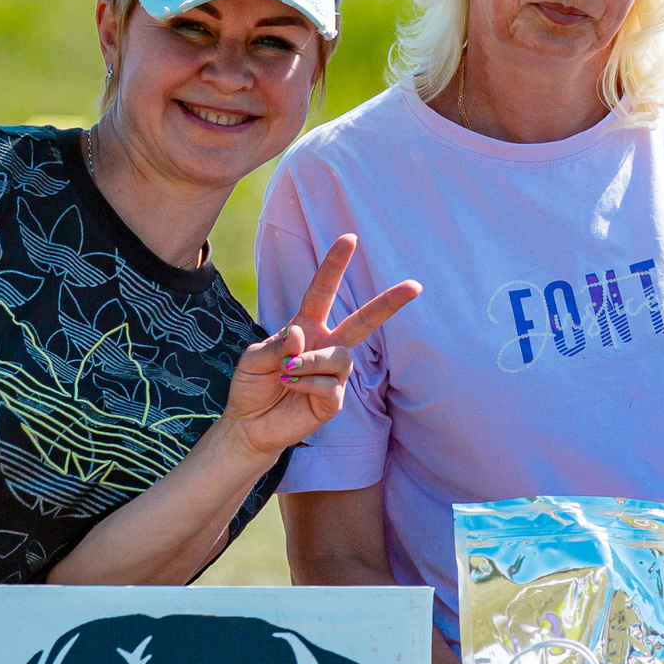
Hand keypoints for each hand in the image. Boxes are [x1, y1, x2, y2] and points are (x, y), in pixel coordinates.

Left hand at [221, 234, 420, 459]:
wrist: (249, 424)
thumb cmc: (251, 386)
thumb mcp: (254, 358)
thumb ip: (277, 344)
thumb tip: (302, 336)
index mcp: (306, 327)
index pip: (322, 292)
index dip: (335, 266)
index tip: (349, 238)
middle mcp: (325, 347)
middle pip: (363, 321)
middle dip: (389, 303)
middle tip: (415, 286)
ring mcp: (333, 375)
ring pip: (339, 357)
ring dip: (309, 362)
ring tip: (286, 372)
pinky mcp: (334, 401)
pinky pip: (331, 385)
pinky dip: (307, 384)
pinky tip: (292, 389)